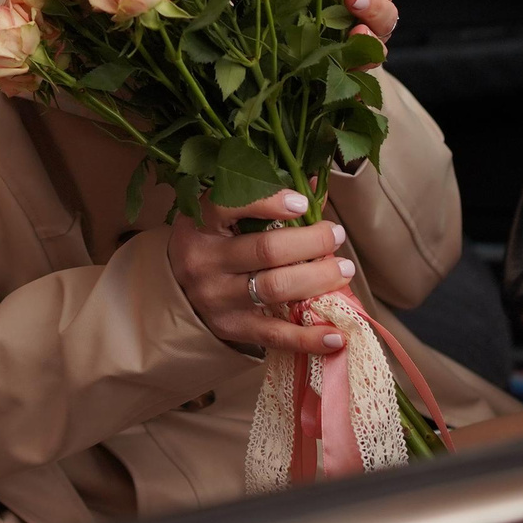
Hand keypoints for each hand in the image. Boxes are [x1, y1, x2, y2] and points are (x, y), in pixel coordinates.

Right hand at [168, 189, 354, 354]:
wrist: (178, 291)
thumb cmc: (212, 243)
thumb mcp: (225, 216)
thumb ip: (267, 198)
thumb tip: (317, 185)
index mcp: (200, 224)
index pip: (229, 205)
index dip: (270, 202)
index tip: (303, 204)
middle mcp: (204, 260)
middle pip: (267, 250)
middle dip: (312, 242)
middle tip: (337, 235)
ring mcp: (216, 298)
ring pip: (276, 288)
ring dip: (318, 279)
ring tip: (344, 270)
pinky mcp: (230, 328)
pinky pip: (274, 334)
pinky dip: (309, 338)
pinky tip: (337, 337)